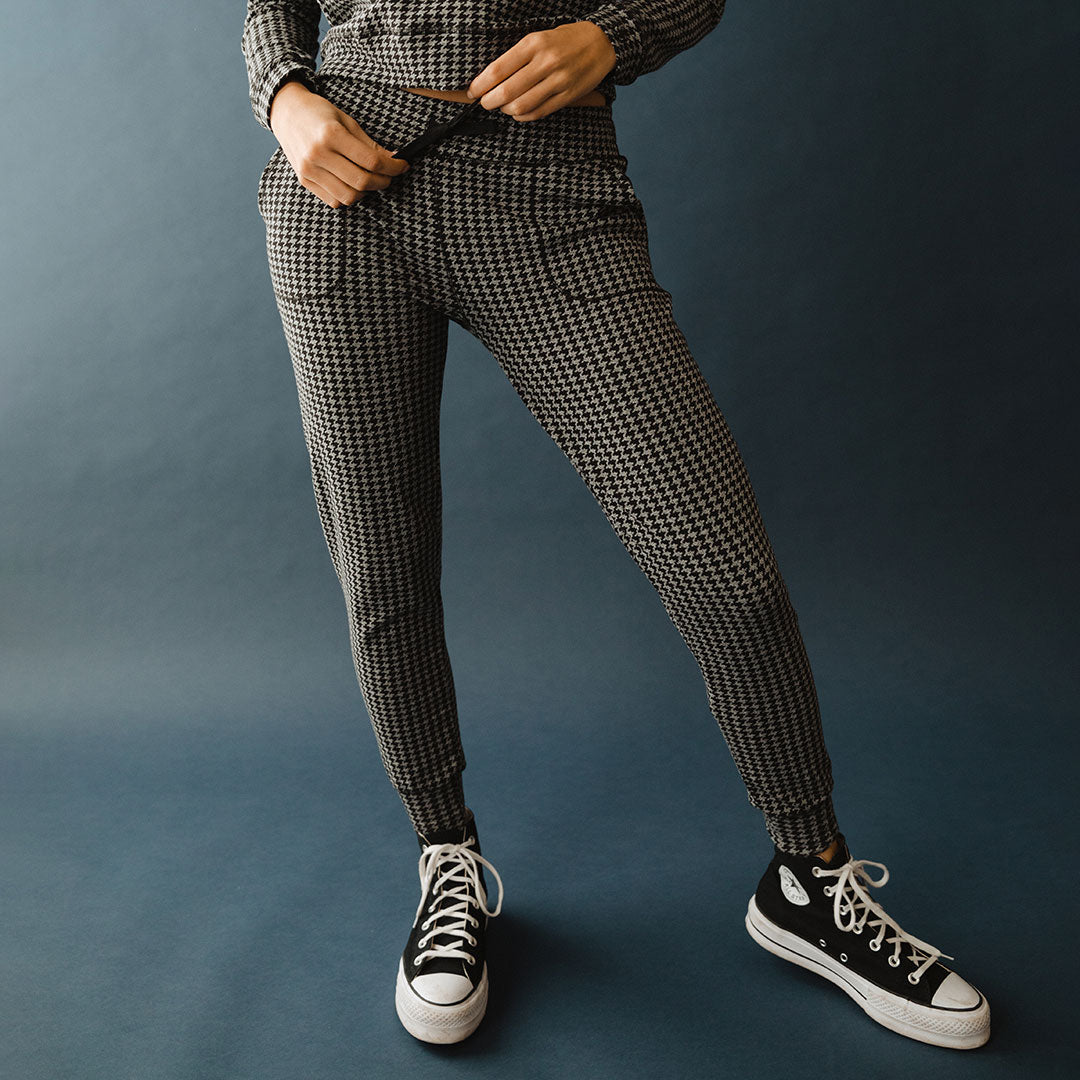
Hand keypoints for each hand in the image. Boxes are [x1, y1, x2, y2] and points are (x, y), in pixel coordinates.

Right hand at [268, 80, 409, 207]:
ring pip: (349, 196)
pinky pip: (334, 201)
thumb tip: (394, 160)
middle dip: (383, 182)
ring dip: (367, 193)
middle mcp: (318, 154)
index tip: (403, 166)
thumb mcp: (347, 121)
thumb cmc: (319, 114)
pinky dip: (349, 197)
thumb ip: (370, 144)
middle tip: (390, 176)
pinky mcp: (305, 181)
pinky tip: (353, 185)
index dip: (393, 167)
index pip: (371, 160)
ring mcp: (309, 170)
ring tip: (372, 181)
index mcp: (331, 134)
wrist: (286, 113)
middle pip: (362, 181)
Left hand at [466, 22, 615, 121]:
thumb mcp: (538, 38)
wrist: (601, 42)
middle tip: (484, 103)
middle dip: (489, 102)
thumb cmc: (564, 40)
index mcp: (533, 44)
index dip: (479, 85)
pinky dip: (522, 116)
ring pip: (520, 106)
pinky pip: (537, 113)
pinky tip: (518, 112)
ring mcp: (557, 81)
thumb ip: (517, 57)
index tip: (472, 91)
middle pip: (505, 91)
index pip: (497, 70)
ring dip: (506, 110)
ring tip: (503, 106)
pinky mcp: (567, 96)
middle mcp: (545, 62)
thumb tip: (491, 78)